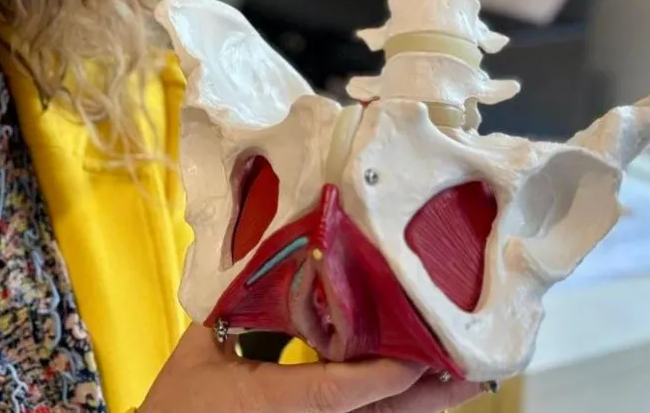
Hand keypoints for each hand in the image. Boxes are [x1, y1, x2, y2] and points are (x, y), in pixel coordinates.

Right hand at [139, 325, 487, 412]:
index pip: (338, 391)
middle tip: (471, 369)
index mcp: (275, 402)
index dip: (383, 373)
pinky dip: (393, 402)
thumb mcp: (200, 350)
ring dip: (421, 401)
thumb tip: (266, 252)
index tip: (420, 352)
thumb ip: (234, 304)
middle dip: (429, 393)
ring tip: (460, 377)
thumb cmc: (178, 406)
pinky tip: (417, 388)